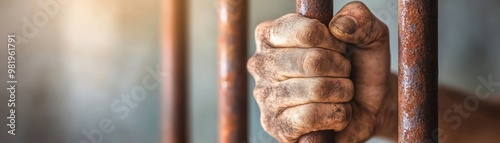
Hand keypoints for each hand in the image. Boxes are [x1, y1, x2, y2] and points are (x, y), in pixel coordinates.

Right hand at [247, 2, 390, 142]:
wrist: (367, 108)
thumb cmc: (359, 68)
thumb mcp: (368, 34)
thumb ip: (359, 17)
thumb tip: (339, 26)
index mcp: (271, 34)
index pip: (306, 32)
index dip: (334, 42)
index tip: (339, 48)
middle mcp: (261, 63)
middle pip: (312, 61)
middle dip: (341, 68)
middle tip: (342, 73)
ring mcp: (265, 96)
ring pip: (316, 89)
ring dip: (342, 92)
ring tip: (339, 93)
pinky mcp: (275, 125)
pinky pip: (311, 117)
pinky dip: (337, 115)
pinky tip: (333, 114)